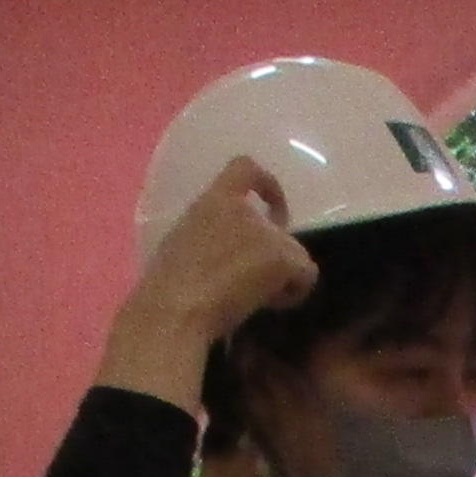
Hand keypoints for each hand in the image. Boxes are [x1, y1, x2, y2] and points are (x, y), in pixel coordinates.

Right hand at [105, 161, 316, 400]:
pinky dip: (294, 292)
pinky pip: (306, 273)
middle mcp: (243, 210)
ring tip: (257, 297)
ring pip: (296, 253)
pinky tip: (270, 304)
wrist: (177, 308)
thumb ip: (212, 235)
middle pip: (278, 228)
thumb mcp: (184, 244)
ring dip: (282, 276)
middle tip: (256, 281)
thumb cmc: (169, 287)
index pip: (245, 167)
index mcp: (212, 200)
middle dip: (272, 255)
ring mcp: (265, 232)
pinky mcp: (282, 257)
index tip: (270, 206)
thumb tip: (229, 256)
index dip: (266, 184)